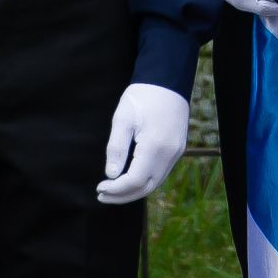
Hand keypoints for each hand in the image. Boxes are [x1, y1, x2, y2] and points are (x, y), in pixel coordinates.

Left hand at [97, 84, 189, 204]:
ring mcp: (176, 152)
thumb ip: (116, 148)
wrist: (167, 81)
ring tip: (113, 190)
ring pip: (155, 183)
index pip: (134, 180)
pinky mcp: (178, 149)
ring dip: (134, 191)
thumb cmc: (142, 96)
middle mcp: (169, 153)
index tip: (99, 187)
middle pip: (146, 187)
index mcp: (155, 145)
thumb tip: (111, 175)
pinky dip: (144, 181)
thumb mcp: (122, 118)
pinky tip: (130, 179)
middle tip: (102, 195)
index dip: (116, 189)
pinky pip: (161, 173)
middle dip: (123, 196)